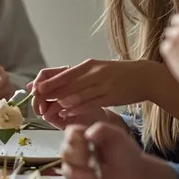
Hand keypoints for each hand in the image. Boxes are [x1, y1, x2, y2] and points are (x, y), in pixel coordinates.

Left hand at [30, 60, 159, 122]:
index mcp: (88, 65)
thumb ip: (76, 76)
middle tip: (39, 104)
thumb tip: (54, 81)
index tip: (35, 90)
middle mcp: (94, 73)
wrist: (143, 77)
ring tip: (51, 110)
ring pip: (77, 95)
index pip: (62, 74)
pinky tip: (67, 114)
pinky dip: (76, 109)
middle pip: (67, 85)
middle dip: (50, 95)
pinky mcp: (111, 96)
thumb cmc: (116, 74)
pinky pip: (90, 104)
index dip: (48, 83)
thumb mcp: (96, 70)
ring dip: (61, 104)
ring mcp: (103, 85)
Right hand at [60, 122, 148, 178]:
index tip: (88, 144)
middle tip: (92, 162)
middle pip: (65, 151)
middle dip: (78, 157)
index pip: (69, 133)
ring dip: (80, 173)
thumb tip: (88, 134)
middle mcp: (77, 151)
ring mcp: (77, 169)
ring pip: (66, 168)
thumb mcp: (117, 136)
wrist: (137, 176)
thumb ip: (102, 129)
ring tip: (95, 176)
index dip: (75, 139)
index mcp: (84, 136)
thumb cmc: (126, 153)